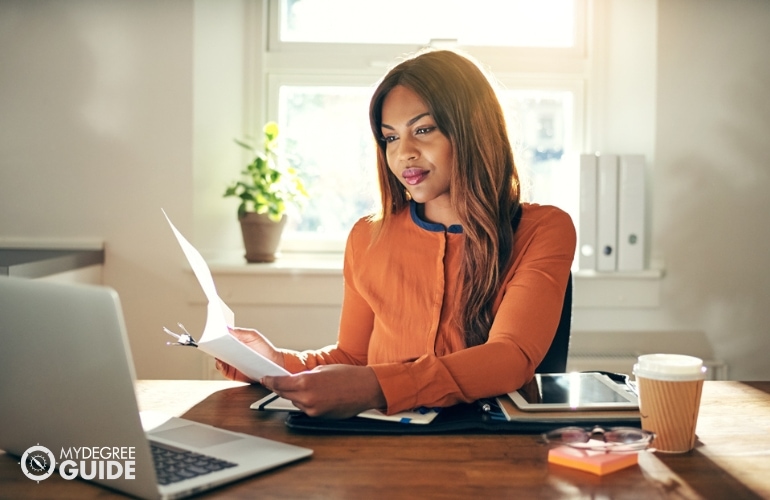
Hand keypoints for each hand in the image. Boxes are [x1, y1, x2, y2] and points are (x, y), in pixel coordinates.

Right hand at [214, 326, 284, 382]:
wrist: (273, 364)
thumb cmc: (264, 349)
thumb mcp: (253, 336)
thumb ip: (240, 332)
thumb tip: (227, 328)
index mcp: (235, 341)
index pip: (222, 337)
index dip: (216, 335)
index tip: (213, 333)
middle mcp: (231, 352)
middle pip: (218, 348)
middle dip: (214, 345)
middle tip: (213, 342)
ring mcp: (230, 363)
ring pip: (218, 359)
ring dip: (216, 355)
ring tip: (217, 352)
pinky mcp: (231, 373)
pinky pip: (222, 370)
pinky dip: (220, 366)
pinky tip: (221, 362)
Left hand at [261, 364, 385, 418]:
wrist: (366, 388)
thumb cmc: (348, 376)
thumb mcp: (322, 370)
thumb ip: (305, 375)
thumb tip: (294, 380)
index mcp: (306, 381)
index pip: (279, 383)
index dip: (270, 381)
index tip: (265, 379)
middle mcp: (307, 397)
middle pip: (284, 394)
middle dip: (280, 388)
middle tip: (277, 383)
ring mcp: (312, 409)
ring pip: (295, 402)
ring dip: (296, 395)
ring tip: (308, 387)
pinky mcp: (319, 416)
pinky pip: (305, 408)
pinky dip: (306, 402)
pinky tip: (315, 395)